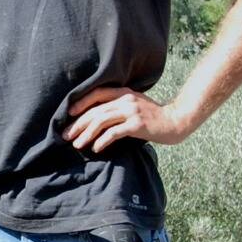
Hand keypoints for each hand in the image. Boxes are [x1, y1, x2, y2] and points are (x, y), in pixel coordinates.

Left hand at [62, 87, 192, 152]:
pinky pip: (114, 133)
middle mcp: (126, 99)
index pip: (97, 94)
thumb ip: (118, 106)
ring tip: (77, 144)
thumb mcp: (134, 105)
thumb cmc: (153, 116)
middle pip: (95, 110)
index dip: (81, 103)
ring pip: (102, 121)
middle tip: (66, 135)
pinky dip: (102, 141)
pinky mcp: (137, 125)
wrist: (175, 121)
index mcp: (123, 92)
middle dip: (78, 124)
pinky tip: (96, 148)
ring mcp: (132, 111)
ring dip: (86, 134)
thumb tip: (95, 117)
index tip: (69, 115)